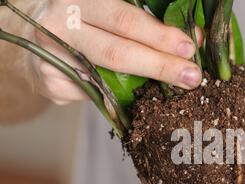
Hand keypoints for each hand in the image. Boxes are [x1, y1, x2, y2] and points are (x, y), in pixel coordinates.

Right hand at [34, 0, 202, 104]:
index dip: (159, 35)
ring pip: (106, 76)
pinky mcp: (50, 82)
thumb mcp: (108, 11)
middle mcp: (60, 23)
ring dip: (147, 83)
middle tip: (191, 75)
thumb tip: (192, 39)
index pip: (125, 19)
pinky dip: (121, 97)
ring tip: (179, 85)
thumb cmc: (84, 19)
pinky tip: (140, 97)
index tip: (190, 47)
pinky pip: (94, 94)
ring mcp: (50, 54)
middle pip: (117, 51)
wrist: (37, 31)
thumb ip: (142, 23)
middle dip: (160, 65)